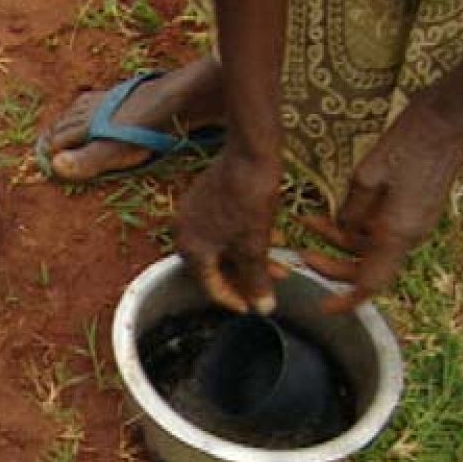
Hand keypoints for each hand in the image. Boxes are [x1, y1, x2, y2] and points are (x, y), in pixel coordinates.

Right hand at [176, 147, 287, 313]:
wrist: (249, 152)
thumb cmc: (249, 200)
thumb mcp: (254, 246)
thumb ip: (256, 280)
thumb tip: (263, 309)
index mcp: (190, 249)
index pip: (209, 287)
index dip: (234, 300)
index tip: (253, 308)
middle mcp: (183, 233)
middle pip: (216, 267)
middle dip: (247, 277)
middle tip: (270, 285)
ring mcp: (192, 213)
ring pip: (223, 247)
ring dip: (250, 258)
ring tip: (279, 262)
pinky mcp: (204, 198)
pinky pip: (222, 229)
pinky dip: (243, 238)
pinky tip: (269, 236)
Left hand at [300, 95, 462, 311]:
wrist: (449, 119)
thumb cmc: (409, 142)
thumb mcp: (367, 176)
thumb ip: (351, 211)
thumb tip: (344, 231)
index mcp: (398, 233)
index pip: (370, 283)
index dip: (346, 301)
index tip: (323, 308)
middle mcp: (410, 235)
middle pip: (366, 268)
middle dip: (332, 265)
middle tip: (302, 253)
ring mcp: (416, 223)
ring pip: (371, 249)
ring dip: (340, 241)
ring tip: (308, 222)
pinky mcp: (417, 210)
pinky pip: (383, 232)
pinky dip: (357, 227)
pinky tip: (335, 211)